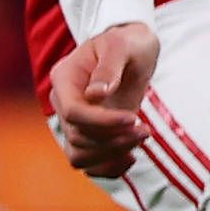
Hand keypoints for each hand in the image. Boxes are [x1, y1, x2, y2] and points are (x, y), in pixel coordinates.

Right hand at [46, 22, 161, 179]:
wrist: (133, 48)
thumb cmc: (128, 42)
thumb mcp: (122, 45)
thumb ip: (109, 67)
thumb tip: (96, 94)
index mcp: (65, 79)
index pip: (73, 113)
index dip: (102, 122)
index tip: (134, 119)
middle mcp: (64, 102)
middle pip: (77, 137)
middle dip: (113, 140)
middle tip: (145, 131)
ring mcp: (76, 120)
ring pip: (79, 154)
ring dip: (110, 155)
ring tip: (140, 140)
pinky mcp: (92, 132)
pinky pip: (89, 162)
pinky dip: (107, 168)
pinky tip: (130, 159)